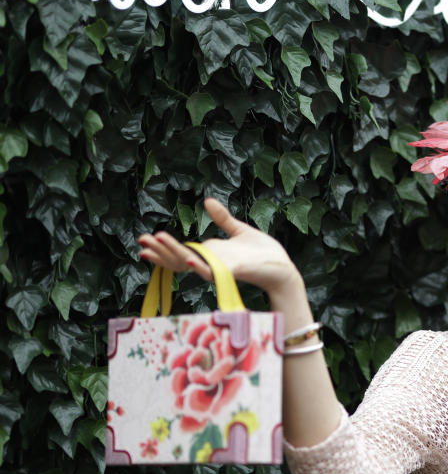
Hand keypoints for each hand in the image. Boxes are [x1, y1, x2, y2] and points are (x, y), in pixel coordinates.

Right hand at [137, 197, 300, 295]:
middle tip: (141, 242)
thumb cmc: (262, 252)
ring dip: (173, 255)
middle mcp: (212, 262)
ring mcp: (221, 268)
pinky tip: (189, 259)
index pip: (181, 251)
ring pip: (191, 263)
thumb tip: (206, 201)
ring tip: (155, 244)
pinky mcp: (233, 272)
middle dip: (160, 250)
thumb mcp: (239, 230)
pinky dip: (201, 267)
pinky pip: (214, 272)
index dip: (163, 247)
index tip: (144, 241)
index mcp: (211, 253)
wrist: (281, 266)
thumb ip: (222, 218)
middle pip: (179, 258)